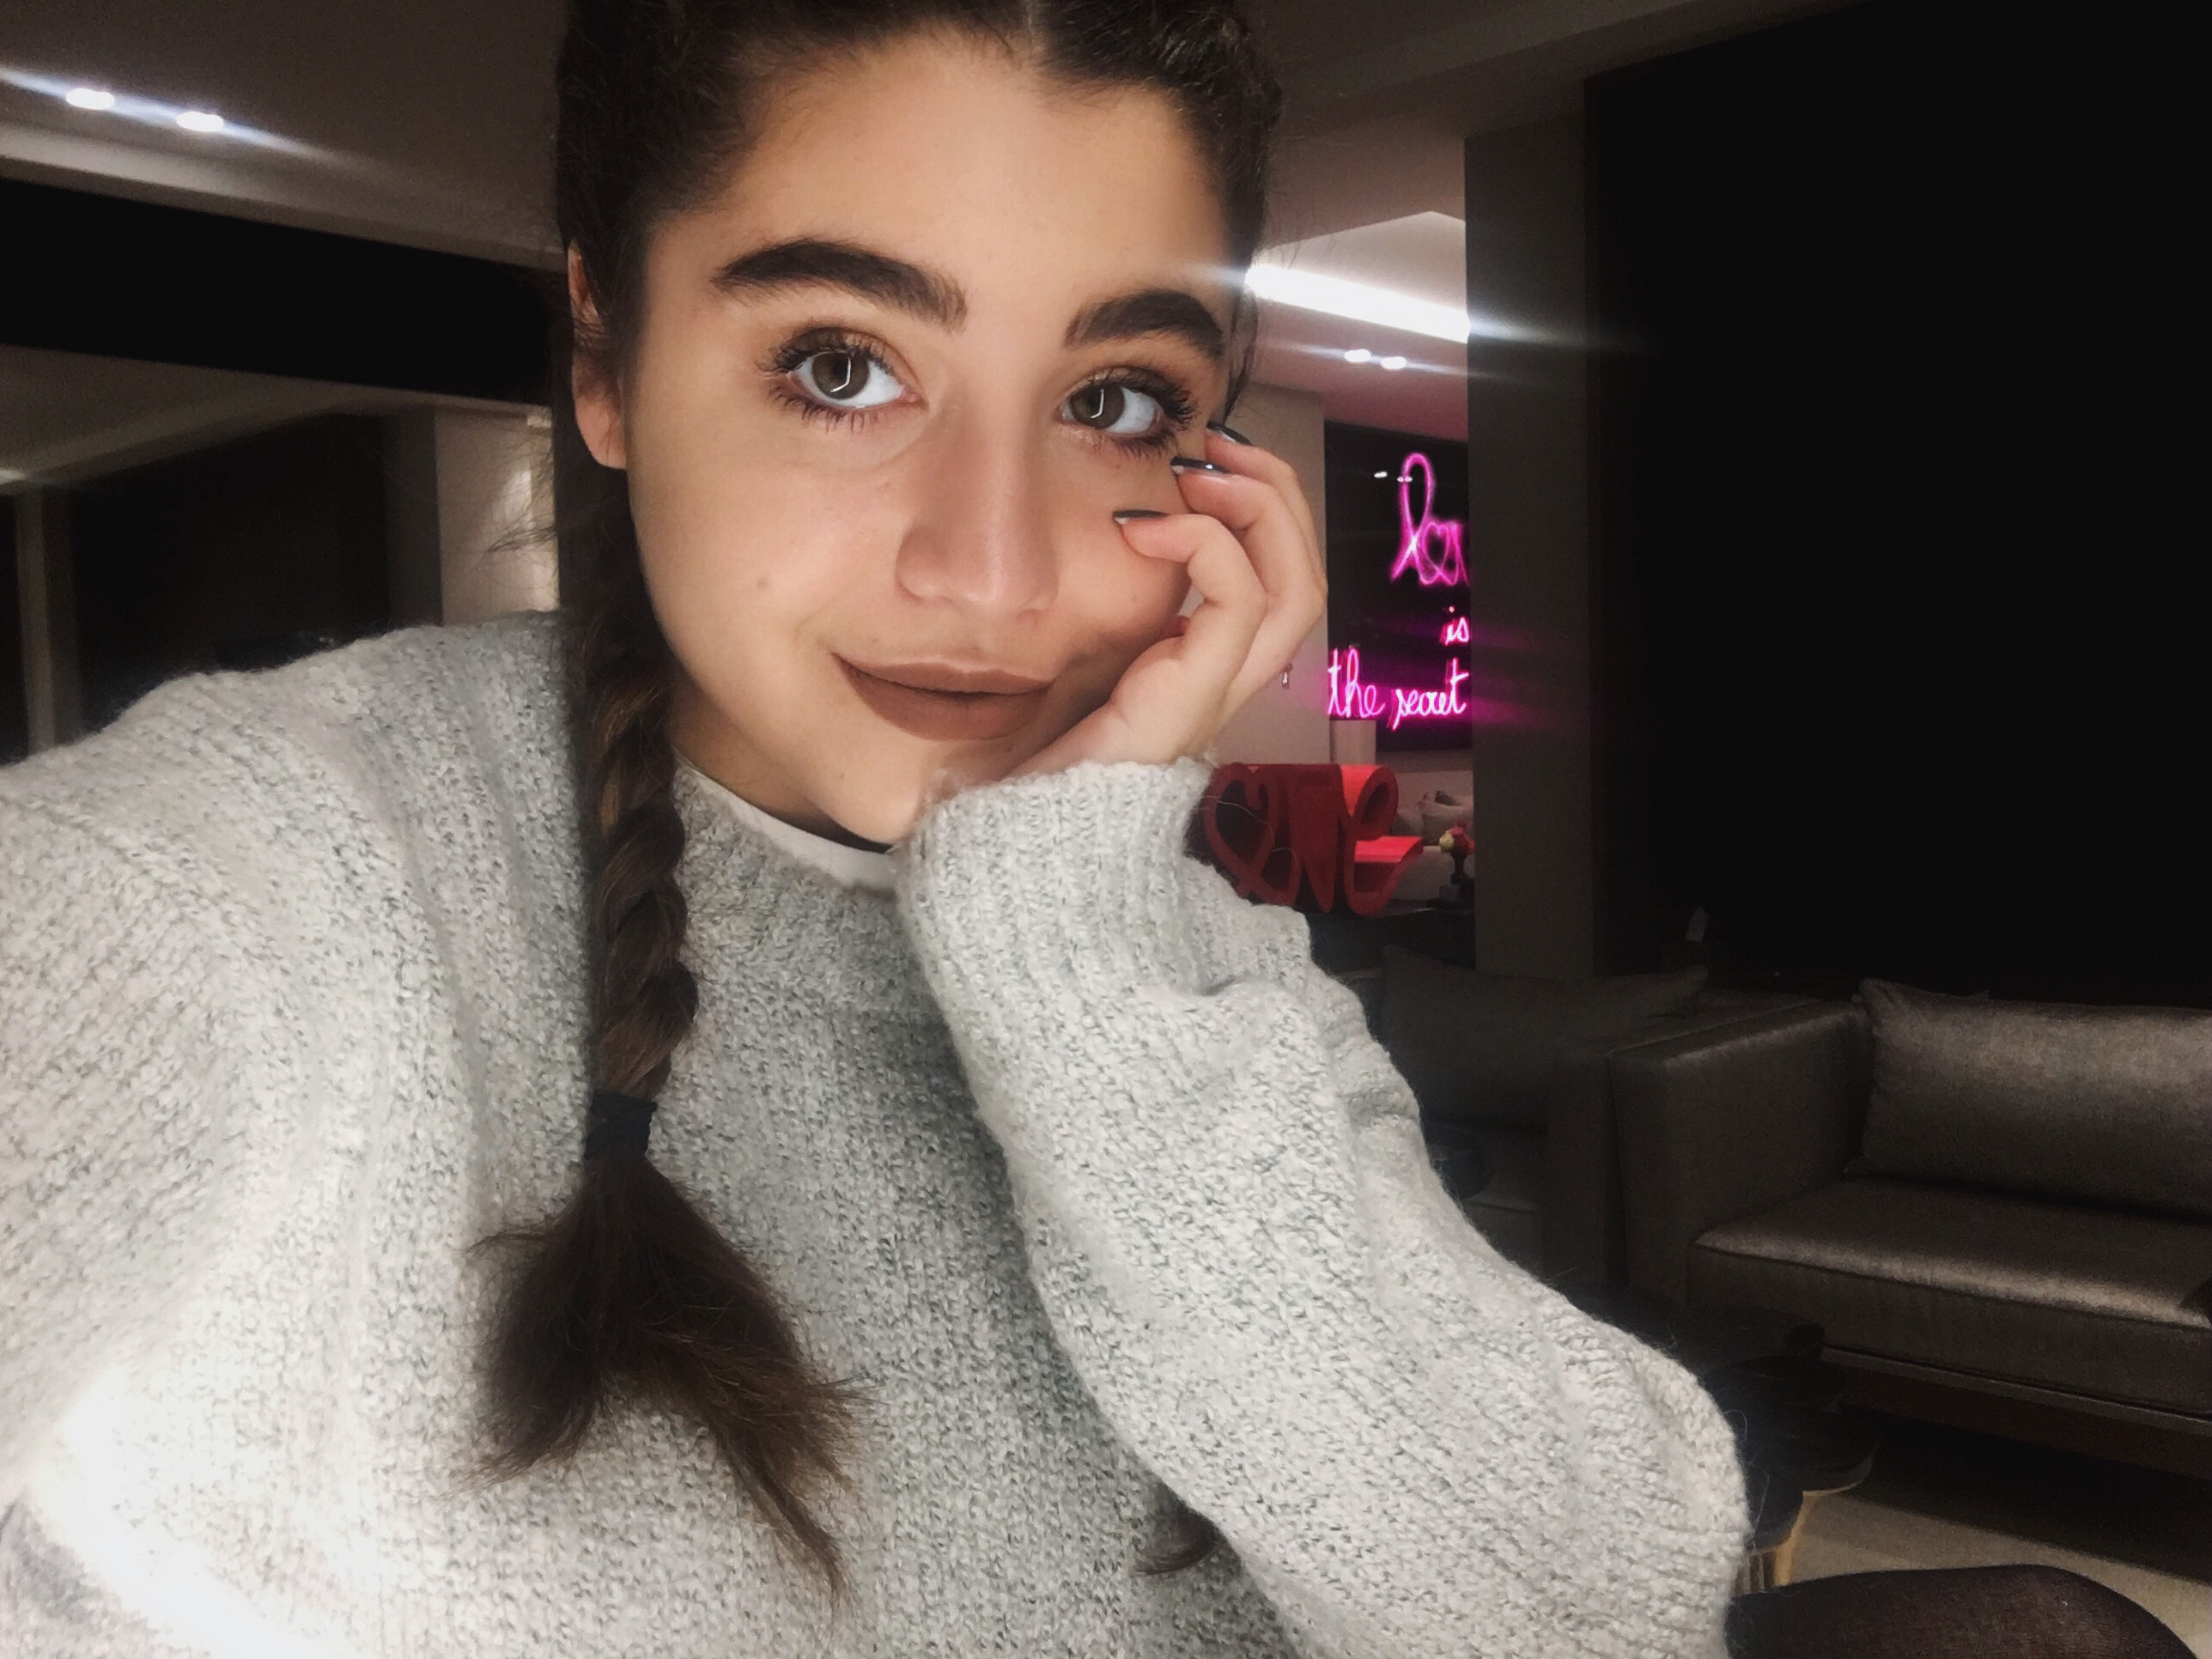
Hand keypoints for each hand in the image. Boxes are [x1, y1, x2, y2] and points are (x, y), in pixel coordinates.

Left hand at [1014, 426, 1325, 775]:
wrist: (1019, 825)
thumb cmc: (1036, 749)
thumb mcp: (1076, 651)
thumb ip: (1106, 600)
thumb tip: (1101, 519)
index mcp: (1206, 664)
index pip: (1279, 579)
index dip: (1262, 506)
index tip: (1201, 459)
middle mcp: (1228, 679)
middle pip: (1305, 576)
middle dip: (1275, 493)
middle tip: (1216, 447)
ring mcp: (1218, 693)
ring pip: (1296, 589)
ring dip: (1257, 510)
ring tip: (1195, 475)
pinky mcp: (1193, 700)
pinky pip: (1237, 607)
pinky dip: (1203, 546)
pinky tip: (1142, 527)